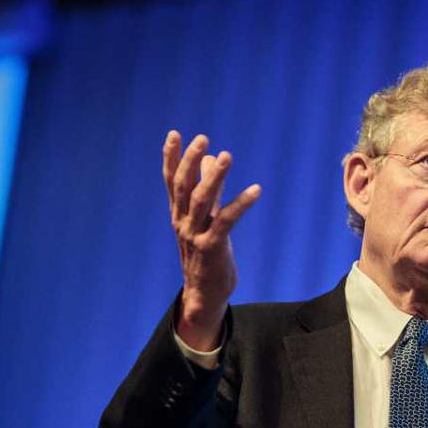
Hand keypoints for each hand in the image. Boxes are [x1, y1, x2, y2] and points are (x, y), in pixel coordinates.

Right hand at [163, 130, 260, 350]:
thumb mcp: (206, 219)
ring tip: (226, 156)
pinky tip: (256, 190)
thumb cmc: (207, 253)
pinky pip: (226, 221)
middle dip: (190, 160)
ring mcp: (195, 235)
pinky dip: (241, 204)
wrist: (204, 293)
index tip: (174, 133)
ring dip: (214, 176)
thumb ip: (209, 191)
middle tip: (202, 138)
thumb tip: (212, 160)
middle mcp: (182, 222)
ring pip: (202, 200)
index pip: (171, 181)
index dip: (171, 157)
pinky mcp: (212, 248)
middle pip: (183, 186)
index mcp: (179, 214)